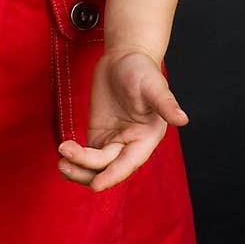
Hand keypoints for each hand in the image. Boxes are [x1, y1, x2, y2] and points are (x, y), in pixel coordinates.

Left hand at [57, 46, 188, 191]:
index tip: (96, 185)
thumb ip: (165, 103)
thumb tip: (183, 119)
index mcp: (147, 138)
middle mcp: (131, 145)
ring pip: (95, 167)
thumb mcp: (154, 85)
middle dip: (86, 169)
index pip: (128, 163)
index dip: (112, 175)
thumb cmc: (143, 70)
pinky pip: (86, 155)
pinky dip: (75, 158)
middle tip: (65, 161)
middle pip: (107, 168)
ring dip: (78, 169)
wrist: (125, 57)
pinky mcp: (99, 135)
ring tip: (61, 162)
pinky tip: (63, 153)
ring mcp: (113, 142)